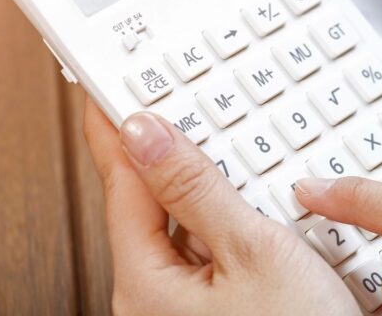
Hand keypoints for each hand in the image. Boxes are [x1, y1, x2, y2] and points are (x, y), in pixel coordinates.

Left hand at [83, 99, 358, 315]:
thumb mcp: (253, 251)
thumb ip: (196, 189)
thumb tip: (148, 135)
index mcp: (147, 282)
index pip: (121, 182)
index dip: (120, 126)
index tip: (118, 87)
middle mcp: (156, 298)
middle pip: (153, 202)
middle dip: (170, 151)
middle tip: (176, 102)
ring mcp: (190, 306)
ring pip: (190, 226)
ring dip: (213, 186)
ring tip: (233, 148)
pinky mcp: (224, 307)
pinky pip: (217, 250)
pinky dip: (238, 219)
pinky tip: (263, 205)